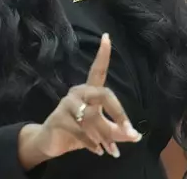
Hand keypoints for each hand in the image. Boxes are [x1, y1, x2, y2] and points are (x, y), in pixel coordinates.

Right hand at [19, 33, 141, 167]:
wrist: (50, 143)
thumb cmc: (78, 131)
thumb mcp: (102, 133)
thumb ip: (118, 132)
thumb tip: (136, 136)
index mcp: (89, 91)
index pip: (97, 70)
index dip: (103, 54)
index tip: (107, 37)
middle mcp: (78, 93)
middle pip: (104, 94)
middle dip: (119, 113)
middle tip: (130, 131)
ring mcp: (67, 104)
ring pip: (93, 117)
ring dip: (104, 136)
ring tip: (111, 150)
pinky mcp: (59, 119)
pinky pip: (81, 130)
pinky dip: (92, 143)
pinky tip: (97, 150)